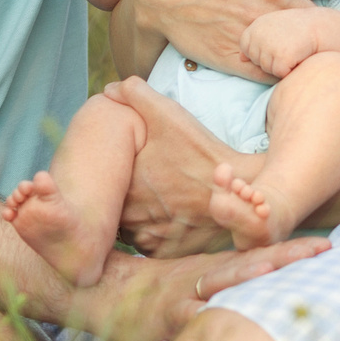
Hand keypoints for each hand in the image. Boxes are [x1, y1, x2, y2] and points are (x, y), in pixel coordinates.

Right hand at [64, 237, 326, 340]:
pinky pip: (190, 322)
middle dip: (286, 257)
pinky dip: (208, 323)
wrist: (100, 293)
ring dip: (250, 281)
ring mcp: (184, 298)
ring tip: (277, 273)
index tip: (327, 245)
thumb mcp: (195, 282)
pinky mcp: (164, 320)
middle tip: (320, 248)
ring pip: (222, 287)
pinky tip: (226, 326)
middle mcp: (204, 279)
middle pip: (251, 265)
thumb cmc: (157, 292)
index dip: (292, 250)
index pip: (260, 255)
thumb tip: (270, 282)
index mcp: (215, 269)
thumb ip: (228, 282)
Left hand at [109, 76, 262, 256]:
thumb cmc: (202, 152)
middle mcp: (129, 218)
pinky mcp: (166, 253)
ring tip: (153, 200)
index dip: (109, 177)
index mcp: (121, 187)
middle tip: (139, 184)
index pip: (99, 186)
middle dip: (120, 197)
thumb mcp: (169, 115)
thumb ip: (135, 94)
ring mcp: (147, 239)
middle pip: (112, 208)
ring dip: (135, 217)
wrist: (240, 189)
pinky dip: (153, 233)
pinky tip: (166, 216)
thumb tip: (109, 88)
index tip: (124, 169)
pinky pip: (148, 245)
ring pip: (128, 228)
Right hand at [127, 0, 339, 78]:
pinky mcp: (232, 62)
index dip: (327, 24)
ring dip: (297, 59)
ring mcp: (249, 41)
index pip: (322, 17)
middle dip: (315, 43)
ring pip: (291, 61)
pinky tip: (274, 63)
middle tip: (314, 43)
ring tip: (294, 53)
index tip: (324, 26)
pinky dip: (276, 73)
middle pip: (310, 41)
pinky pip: (268, 76)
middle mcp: (266, 16)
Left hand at [239, 7, 325, 81]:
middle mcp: (259, 33)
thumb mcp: (276, 27)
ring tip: (296, 50)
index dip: (265, 52)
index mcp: (256, 25)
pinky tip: (300, 56)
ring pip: (268, 70)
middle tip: (291, 46)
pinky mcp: (280, 57)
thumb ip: (257, 40)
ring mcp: (269, 45)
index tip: (281, 43)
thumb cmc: (303, 28)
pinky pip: (279, 74)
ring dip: (283, 66)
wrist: (326, 27)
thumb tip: (241, 58)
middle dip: (273, 60)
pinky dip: (291, 70)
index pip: (247, 51)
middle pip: (257, 63)